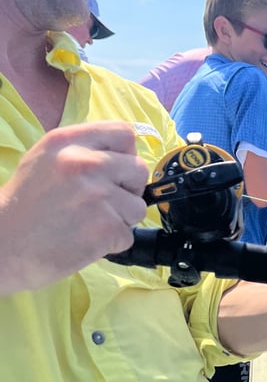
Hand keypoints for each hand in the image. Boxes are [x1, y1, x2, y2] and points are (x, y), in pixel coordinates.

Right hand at [0, 122, 149, 293]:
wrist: (2, 248)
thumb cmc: (23, 207)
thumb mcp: (44, 161)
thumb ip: (82, 151)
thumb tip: (124, 154)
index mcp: (67, 141)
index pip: (124, 133)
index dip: (126, 154)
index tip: (115, 172)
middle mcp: (84, 163)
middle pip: (138, 169)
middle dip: (128, 190)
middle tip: (103, 204)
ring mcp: (98, 195)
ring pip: (138, 206)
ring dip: (121, 219)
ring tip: (90, 224)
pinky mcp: (106, 227)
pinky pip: (128, 235)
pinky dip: (111, 244)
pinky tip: (85, 241)